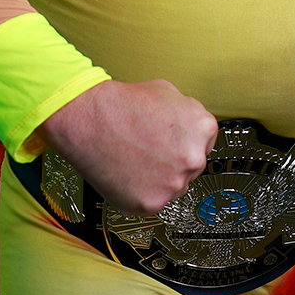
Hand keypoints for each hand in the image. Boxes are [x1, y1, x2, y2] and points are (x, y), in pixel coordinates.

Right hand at [35, 79, 218, 215]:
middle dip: (174, 159)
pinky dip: (140, 191)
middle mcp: (193, 158)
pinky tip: (127, 172)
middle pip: (191, 166)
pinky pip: (152, 201)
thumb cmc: (122, 103)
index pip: (205, 142)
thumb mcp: (167, 91)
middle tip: (150, 149)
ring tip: (135, 158)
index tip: (171, 141)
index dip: (184, 140)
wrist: (89, 119)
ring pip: (172, 186)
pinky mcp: (151, 204)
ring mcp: (174, 184)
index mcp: (202, 128)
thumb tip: (189, 127)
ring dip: (159, 178)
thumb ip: (187, 112)